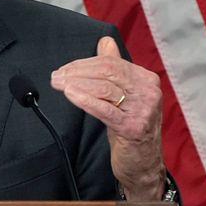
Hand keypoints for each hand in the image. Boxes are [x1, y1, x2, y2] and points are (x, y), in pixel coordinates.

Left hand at [50, 36, 164, 199]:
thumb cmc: (130, 128)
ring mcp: (142, 110)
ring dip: (76, 84)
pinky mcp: (132, 127)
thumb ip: (116, 68)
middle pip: (107, 72)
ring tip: (58, 85)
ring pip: (104, 88)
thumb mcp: (124, 95)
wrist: (142, 164)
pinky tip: (70, 95)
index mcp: (146, 80)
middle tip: (56, 77)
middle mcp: (148, 92)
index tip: (64, 69)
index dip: (84, 63)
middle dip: (77, 72)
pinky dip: (85, 100)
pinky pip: (105, 109)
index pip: (112, 63)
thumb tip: (105, 42)